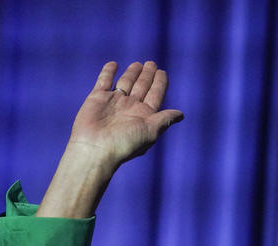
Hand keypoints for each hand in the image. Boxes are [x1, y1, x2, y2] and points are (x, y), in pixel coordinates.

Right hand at [68, 61, 183, 168]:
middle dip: (147, 76)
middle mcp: (130, 107)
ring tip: (139, 64)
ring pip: (125, 82)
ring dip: (132, 73)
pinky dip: (108, 72)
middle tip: (152, 64)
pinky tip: (113, 64)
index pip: (155, 95)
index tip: (163, 72)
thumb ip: (164, 120)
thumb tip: (181, 114)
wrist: (96, 148)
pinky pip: (104, 81)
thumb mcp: (150, 131)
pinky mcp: (97, 97)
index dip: (159, 83)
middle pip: (142, 87)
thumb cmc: (125, 143)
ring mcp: (114, 102)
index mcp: (144, 115)